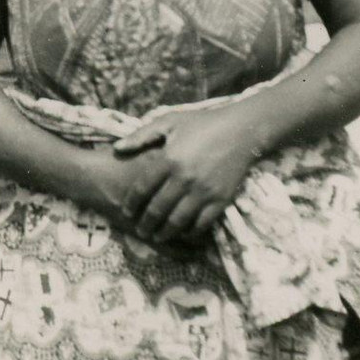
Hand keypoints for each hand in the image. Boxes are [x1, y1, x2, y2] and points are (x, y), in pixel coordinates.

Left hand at [112, 106, 256, 244]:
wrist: (242, 130)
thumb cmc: (202, 124)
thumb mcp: (170, 121)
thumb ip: (141, 136)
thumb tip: (116, 149)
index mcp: (169, 159)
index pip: (142, 189)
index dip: (131, 203)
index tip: (126, 211)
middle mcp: (184, 178)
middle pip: (157, 209)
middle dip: (145, 224)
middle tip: (140, 230)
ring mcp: (203, 191)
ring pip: (177, 221)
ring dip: (164, 233)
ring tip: (157, 237)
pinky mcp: (220, 199)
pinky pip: (201, 224)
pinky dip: (190, 232)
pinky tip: (183, 233)